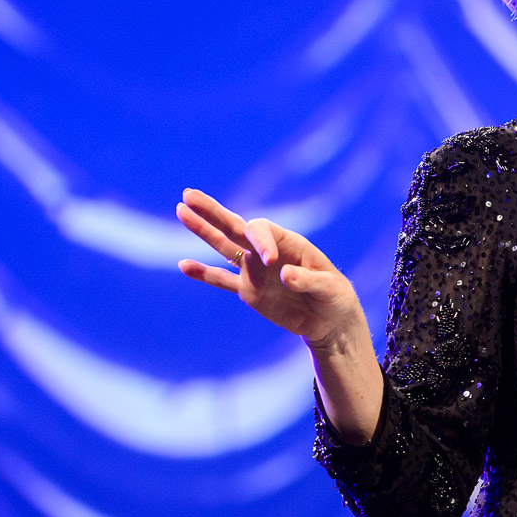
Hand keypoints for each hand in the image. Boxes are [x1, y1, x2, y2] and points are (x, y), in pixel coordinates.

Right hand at [175, 188, 363, 344]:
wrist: (329, 321)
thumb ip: (309, 280)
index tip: (270, 261)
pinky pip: (221, 281)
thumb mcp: (330, 288)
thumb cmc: (335, 297)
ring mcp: (254, 271)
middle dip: (212, 212)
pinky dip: (203, 274)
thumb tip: (283, 275)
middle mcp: (266, 252)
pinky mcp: (248, 292)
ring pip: (223, 247)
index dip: (261, 241)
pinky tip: (183, 265)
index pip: (262, 231)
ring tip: (181, 211)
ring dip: (202, 231)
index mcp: (288, 243)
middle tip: (188, 195)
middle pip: (235, 227)